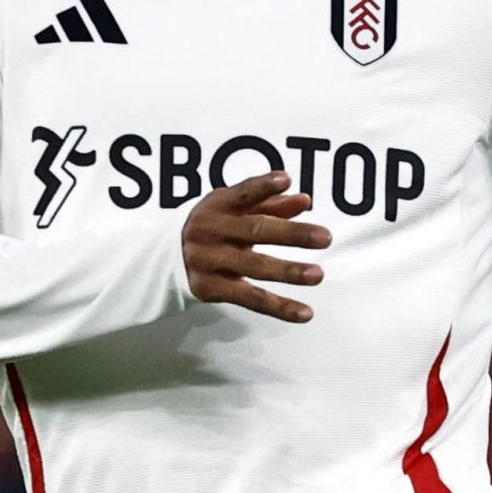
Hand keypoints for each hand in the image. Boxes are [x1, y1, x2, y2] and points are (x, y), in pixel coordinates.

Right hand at [182, 172, 332, 322]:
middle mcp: (211, 231)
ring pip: (254, 267)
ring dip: (288, 271)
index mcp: (218, 206)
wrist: (166, 258)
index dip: (263, 186)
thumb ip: (270, 205)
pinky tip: (305, 313)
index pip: (242, 193)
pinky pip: (251, 299)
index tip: (285, 179)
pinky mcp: (212, 289)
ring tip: (318, 275)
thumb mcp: (234, 210)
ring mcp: (210, 261)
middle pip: (255, 230)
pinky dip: (279, 308)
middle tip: (325, 237)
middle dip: (292, 233)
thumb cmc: (214, 227)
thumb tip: (305, 200)